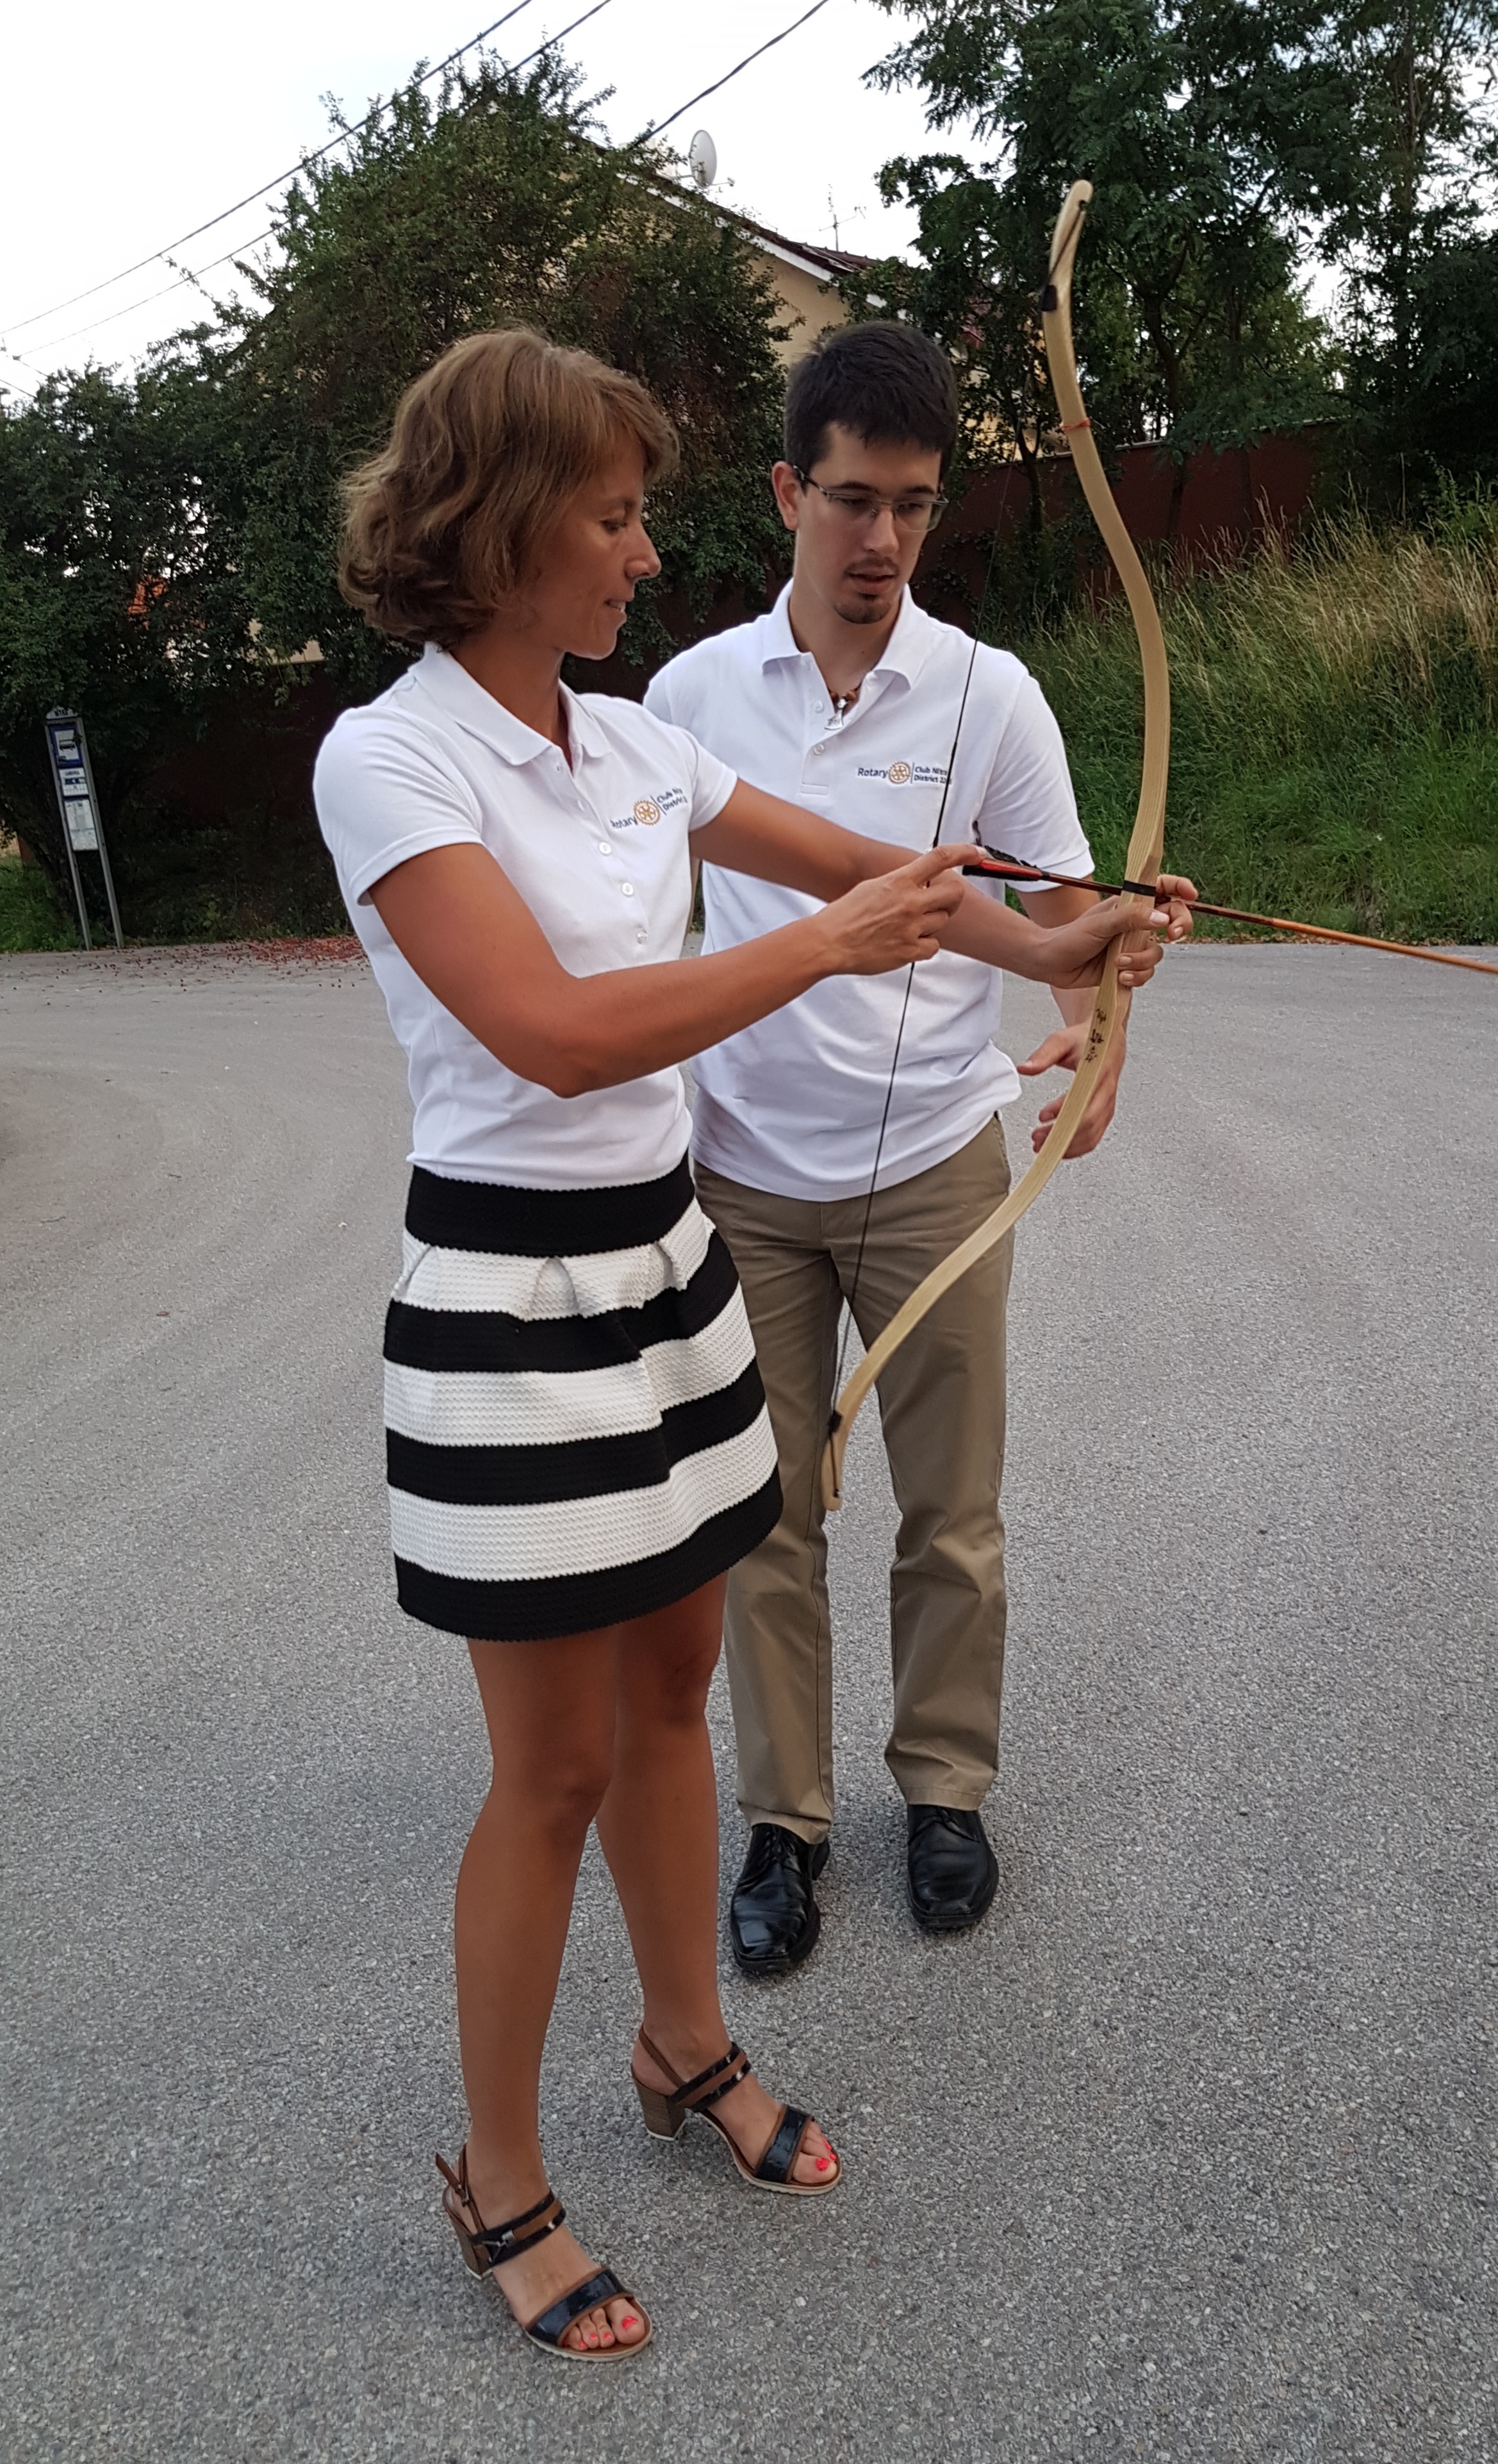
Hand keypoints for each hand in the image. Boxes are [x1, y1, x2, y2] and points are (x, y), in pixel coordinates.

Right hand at [817, 842, 968, 975]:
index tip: (978, 853)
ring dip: (932, 923)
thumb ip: (899, 883)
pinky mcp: (909, 951)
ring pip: (943, 921)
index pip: (940, 858)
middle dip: (953, 897)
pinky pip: (933, 946)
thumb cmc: (844, 916)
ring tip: (908, 926)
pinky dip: (924, 945)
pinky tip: (906, 942)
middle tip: (942, 902)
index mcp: (899, 881)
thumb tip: (917, 882)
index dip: (965, 852)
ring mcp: (911, 928)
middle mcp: (909, 902)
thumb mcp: (873, 887)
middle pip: (956, 894)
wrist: (828, 942)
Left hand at [1017, 1022, 1123, 1157]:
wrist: (1107, 1039)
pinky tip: (1059, 1146)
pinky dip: (1077, 1146)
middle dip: (1061, 1136)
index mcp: (1098, 1074)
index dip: (1062, 1114)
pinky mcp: (1105, 1112)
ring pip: (1093, 1135)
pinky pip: (1095, 1135)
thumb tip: (1024, 1068)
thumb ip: (1043, 1055)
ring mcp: (1108, 1105)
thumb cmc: (1087, 1040)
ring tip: (1043, 1147)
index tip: (1043, 1117)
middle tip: (1038, 1139)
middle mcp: (1106, 1092)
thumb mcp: (1062, 1041)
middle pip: (1087, 1125)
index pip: (1083, 1103)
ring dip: (1068, 1146)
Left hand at [1040, 878, 1196, 989]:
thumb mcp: (1102, 924)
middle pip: (1172, 920)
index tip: (1191, 895)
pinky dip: (1137, 976)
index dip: (1180, 888)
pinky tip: (1119, 977)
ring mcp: (1133, 945)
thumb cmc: (1070, 937)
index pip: (1163, 889)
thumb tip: (1162, 918)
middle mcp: (1135, 923)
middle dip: (1178, 927)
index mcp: (1130, 904)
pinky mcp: (1128, 966)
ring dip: (1142, 960)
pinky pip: (1147, 972)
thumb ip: (1132, 918)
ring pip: (1158, 952)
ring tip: (1119, 963)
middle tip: (1173, 934)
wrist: (1052, 964)